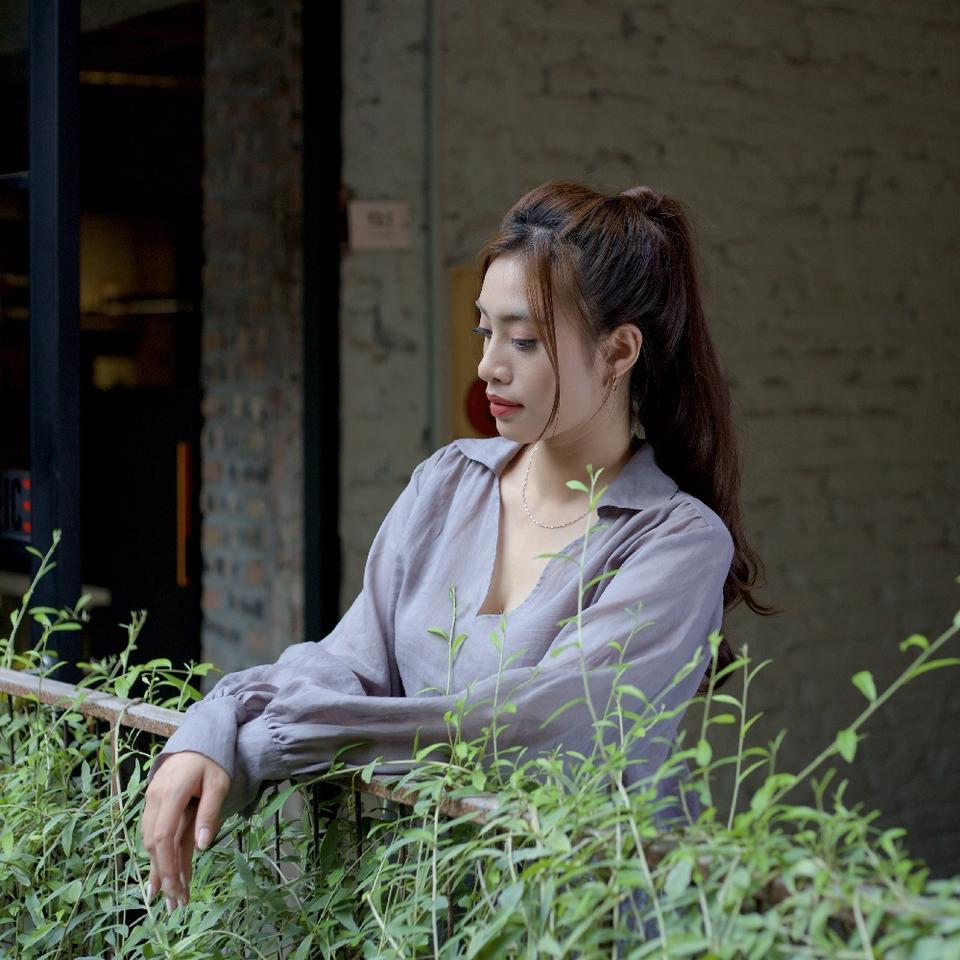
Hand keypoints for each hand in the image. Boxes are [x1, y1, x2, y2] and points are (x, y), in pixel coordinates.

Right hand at [140, 750, 230, 910]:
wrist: (198, 736)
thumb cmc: (212, 758)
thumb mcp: (218, 782)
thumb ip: (209, 812)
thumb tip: (202, 847)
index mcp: (171, 793)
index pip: (163, 837)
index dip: (167, 865)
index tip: (177, 888)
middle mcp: (155, 798)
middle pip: (153, 844)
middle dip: (164, 875)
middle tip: (176, 903)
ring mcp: (151, 800)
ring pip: (149, 841)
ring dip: (159, 868)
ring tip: (170, 896)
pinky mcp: (154, 802)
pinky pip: (152, 832)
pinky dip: (157, 854)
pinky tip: (161, 875)